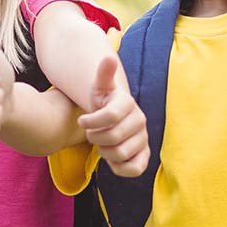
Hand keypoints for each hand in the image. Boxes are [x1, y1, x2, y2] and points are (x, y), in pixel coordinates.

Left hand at [76, 56, 147, 176]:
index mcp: (129, 103)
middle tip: (92, 133)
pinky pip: (134, 169)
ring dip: (104, 152)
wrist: (114, 120)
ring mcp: (144, 139)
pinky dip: (119, 167)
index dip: (90, 122)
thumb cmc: (103, 104)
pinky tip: (112, 158)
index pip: (109, 116)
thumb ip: (103, 74)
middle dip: (95, 138)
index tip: (82, 121)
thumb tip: (108, 58)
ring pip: (119, 154)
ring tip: (102, 144)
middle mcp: (140, 121)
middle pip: (111, 138)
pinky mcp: (145, 156)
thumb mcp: (100, 88)